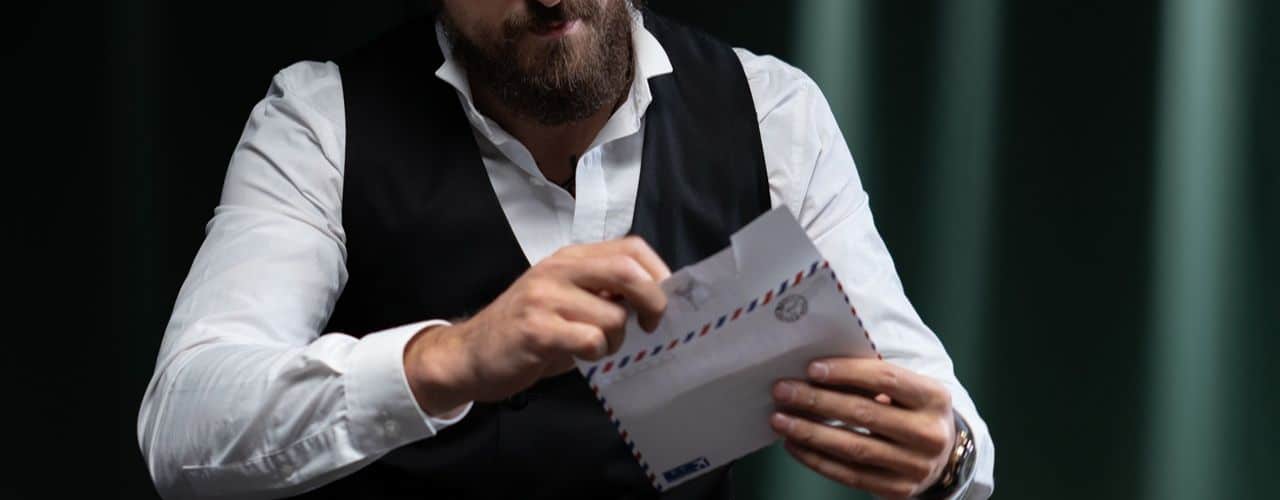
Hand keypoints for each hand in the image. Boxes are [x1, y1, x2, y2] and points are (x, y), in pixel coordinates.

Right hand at [403, 236, 670, 415]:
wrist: (471, 353)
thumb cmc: (528, 328)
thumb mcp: (566, 297)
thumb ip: (603, 290)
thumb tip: (654, 296)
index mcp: (570, 258)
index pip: (630, 248)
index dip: (658, 272)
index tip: (662, 300)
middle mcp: (558, 269)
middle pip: (626, 272)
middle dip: (652, 302)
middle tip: (650, 325)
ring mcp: (544, 298)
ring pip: (612, 315)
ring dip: (617, 339)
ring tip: (596, 346)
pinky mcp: (536, 330)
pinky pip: (589, 339)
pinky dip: (596, 352)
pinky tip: (580, 354)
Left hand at [770, 358, 955, 498]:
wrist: (942, 457)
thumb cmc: (911, 411)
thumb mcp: (907, 390)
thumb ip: (871, 379)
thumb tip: (815, 371)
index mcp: (934, 398)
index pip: (886, 379)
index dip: (846, 372)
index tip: (811, 369)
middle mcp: (929, 433)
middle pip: (864, 414)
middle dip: (817, 401)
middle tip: (783, 391)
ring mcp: (914, 466)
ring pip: (853, 447)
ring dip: (810, 432)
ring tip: (780, 419)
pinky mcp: (897, 489)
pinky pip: (849, 475)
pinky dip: (816, 459)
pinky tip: (794, 444)